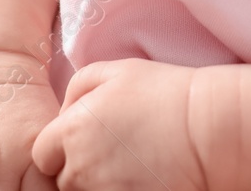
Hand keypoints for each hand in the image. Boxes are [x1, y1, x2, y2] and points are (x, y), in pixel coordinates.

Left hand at [31, 59, 203, 190]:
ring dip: (100, 182)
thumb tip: (64, 110)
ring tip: (132, 164)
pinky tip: (143, 177)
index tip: (86, 140)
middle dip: (80, 167)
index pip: (43, 154)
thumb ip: (79, 86)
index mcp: (71, 132)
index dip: (60, 148)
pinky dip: (122, 189)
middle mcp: (79, 169)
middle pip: (63, 178)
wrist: (208, 129)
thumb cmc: (165, 94)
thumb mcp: (119, 71)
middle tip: (115, 151)